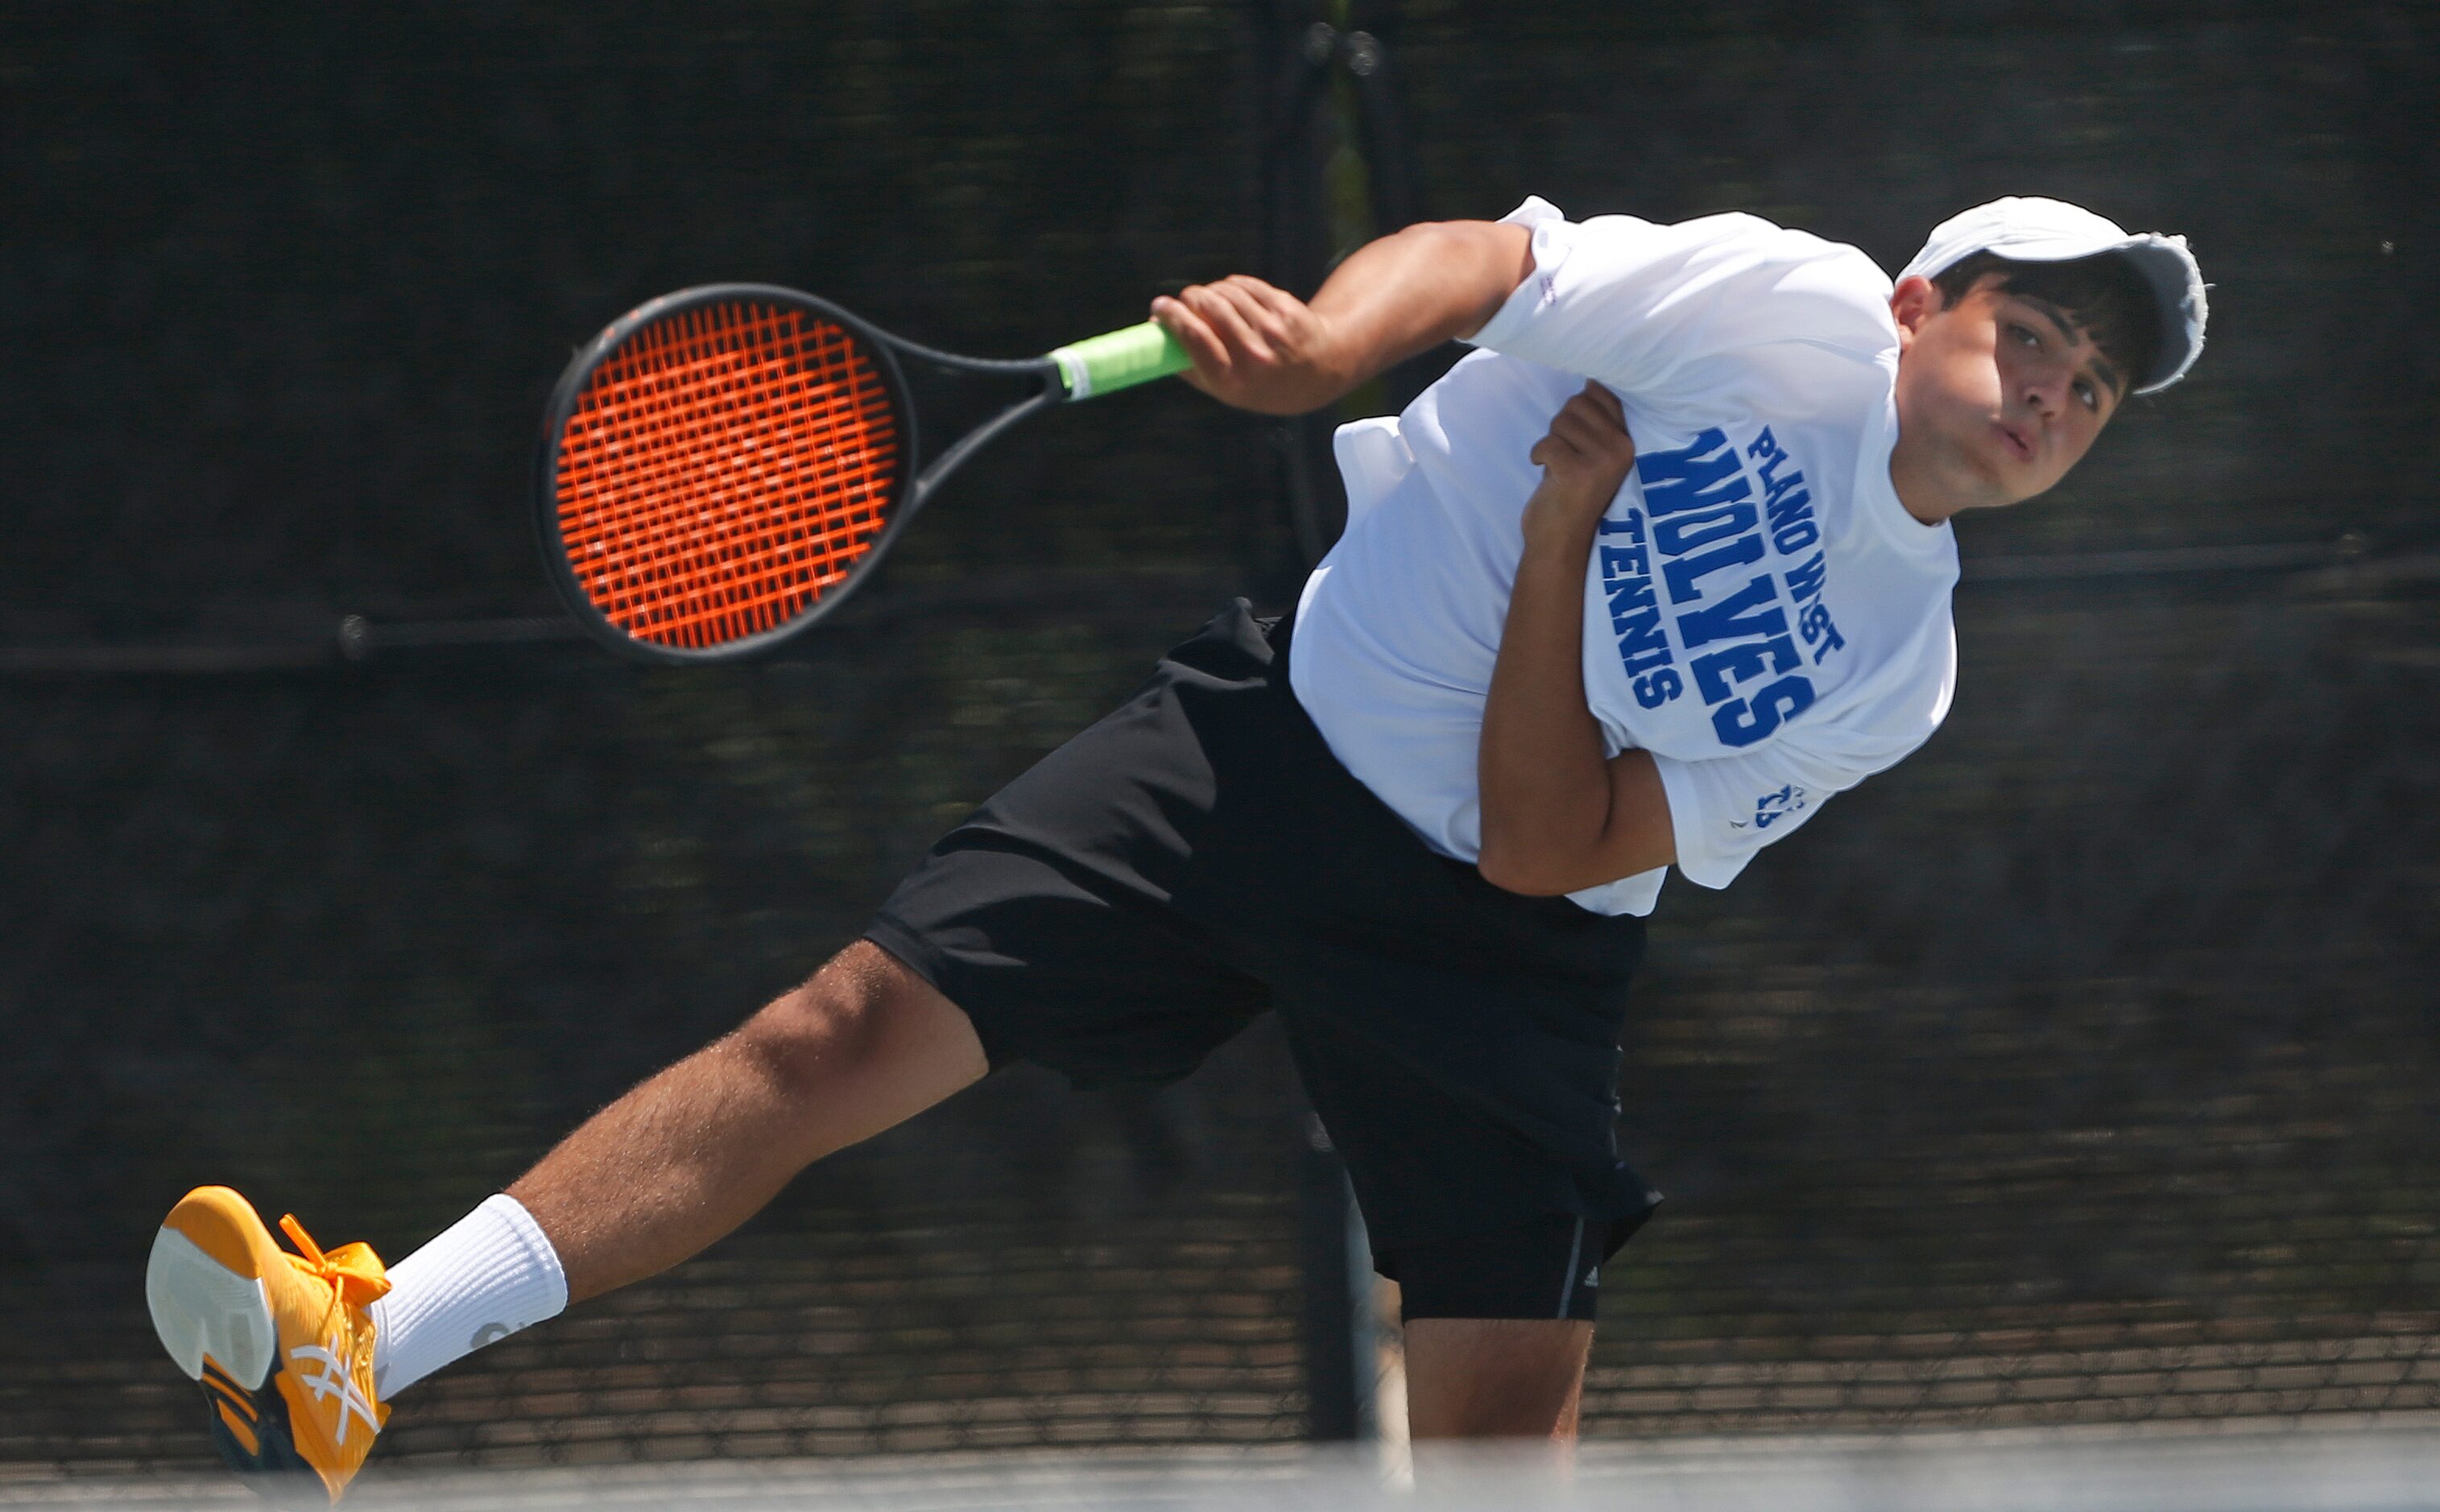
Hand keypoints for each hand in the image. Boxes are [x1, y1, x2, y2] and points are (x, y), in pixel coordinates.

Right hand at [1150, 276, 1348, 415]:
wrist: (1317, 371)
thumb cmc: (1259, 382)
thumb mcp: (1224, 388)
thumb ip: (1187, 365)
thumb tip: (1155, 328)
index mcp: (1232, 380)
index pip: (1195, 337)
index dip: (1173, 316)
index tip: (1160, 306)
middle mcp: (1253, 356)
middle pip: (1209, 308)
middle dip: (1190, 298)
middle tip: (1184, 301)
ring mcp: (1272, 330)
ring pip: (1226, 293)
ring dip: (1211, 291)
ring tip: (1209, 301)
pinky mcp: (1284, 308)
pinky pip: (1245, 285)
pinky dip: (1231, 286)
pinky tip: (1232, 296)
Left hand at [1523, 382, 1635, 535]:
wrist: (1561, 542)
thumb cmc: (1571, 494)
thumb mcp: (1592, 454)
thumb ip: (1595, 422)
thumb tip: (1592, 380)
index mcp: (1628, 441)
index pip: (1604, 394)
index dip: (1582, 404)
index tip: (1576, 429)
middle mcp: (1621, 448)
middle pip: (1578, 403)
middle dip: (1563, 425)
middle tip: (1566, 454)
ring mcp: (1602, 460)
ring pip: (1562, 421)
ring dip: (1551, 442)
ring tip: (1559, 465)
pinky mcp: (1578, 471)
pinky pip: (1548, 443)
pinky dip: (1538, 455)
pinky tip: (1546, 472)